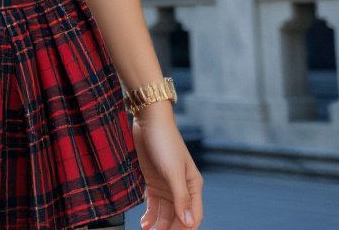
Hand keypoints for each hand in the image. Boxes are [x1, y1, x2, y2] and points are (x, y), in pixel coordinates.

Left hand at [131, 104, 202, 229]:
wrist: (147, 120)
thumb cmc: (164, 141)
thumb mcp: (173, 171)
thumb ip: (181, 198)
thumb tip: (190, 224)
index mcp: (193, 186)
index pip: (193, 216)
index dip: (184, 229)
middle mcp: (181, 188)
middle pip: (178, 217)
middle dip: (169, 229)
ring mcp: (166, 185)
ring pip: (165, 213)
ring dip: (159, 225)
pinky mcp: (153, 181)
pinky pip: (153, 204)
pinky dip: (150, 215)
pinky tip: (144, 223)